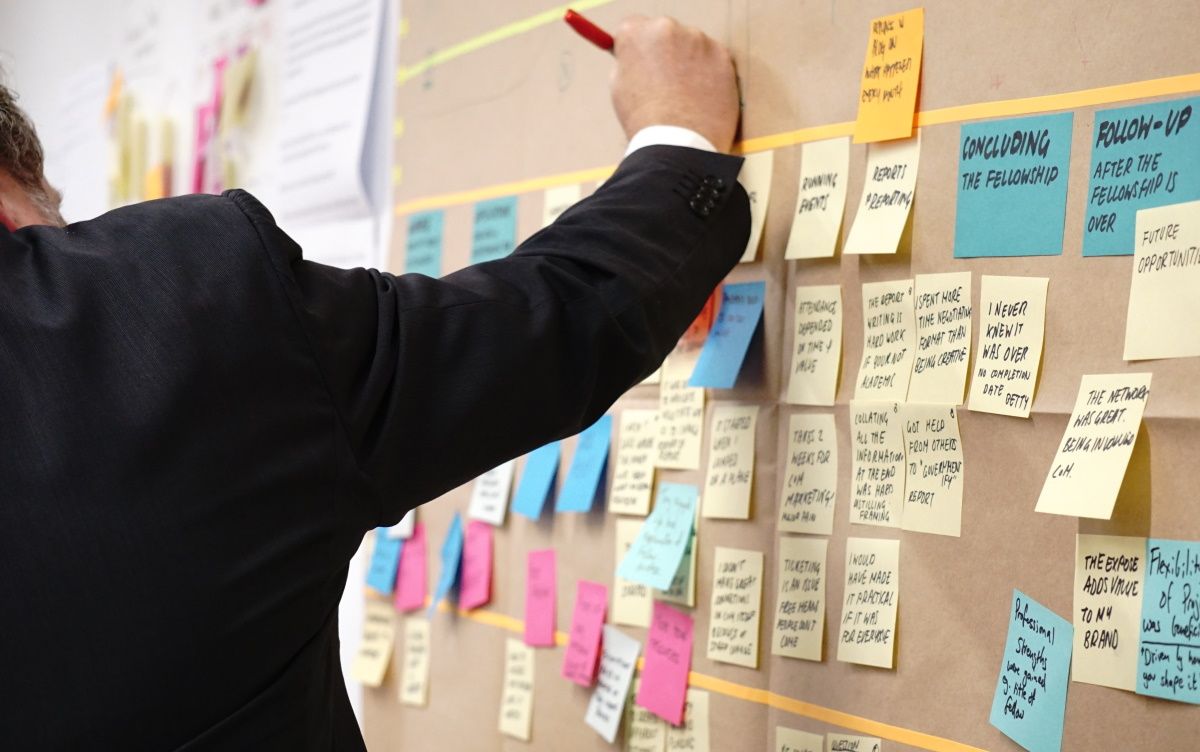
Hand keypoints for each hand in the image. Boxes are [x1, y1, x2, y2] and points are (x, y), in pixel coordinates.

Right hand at [610, 16, 739, 152]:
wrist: (678, 143)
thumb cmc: (645, 121)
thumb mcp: (619, 87)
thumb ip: (628, 63)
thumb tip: (635, 57)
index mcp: (636, 32)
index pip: (635, 27)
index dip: (639, 48)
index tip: (643, 61)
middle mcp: (667, 27)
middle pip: (666, 33)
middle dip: (666, 52)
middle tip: (665, 83)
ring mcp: (698, 40)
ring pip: (693, 46)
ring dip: (690, 63)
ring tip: (685, 97)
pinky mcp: (723, 56)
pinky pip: (714, 60)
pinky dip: (710, 74)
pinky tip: (701, 98)